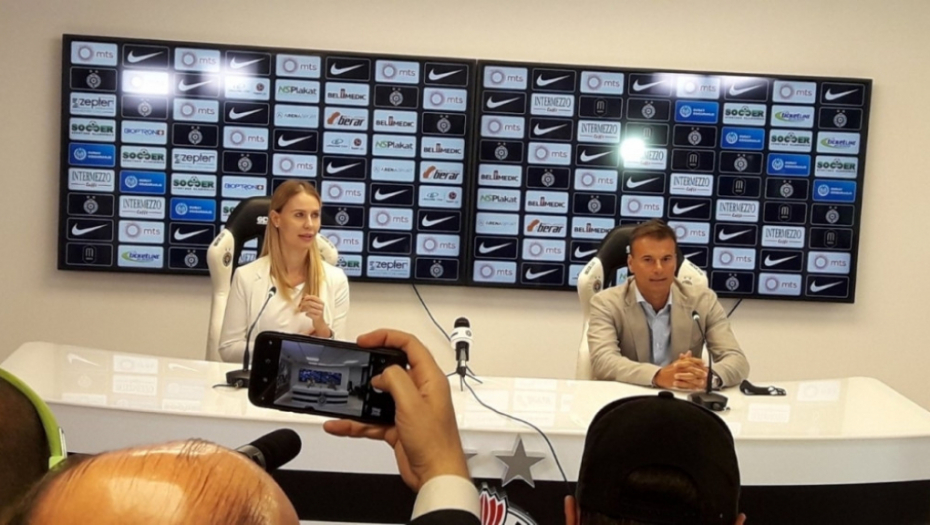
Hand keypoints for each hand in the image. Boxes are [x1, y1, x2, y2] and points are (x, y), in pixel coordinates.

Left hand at [298, 295, 324, 322]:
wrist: (320, 324)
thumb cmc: (317, 313)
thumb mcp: (315, 306)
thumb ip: (311, 300)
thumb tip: (305, 294)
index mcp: (321, 302)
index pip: (314, 297)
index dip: (307, 297)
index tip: (302, 299)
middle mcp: (321, 307)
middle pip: (310, 302)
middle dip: (303, 303)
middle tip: (300, 305)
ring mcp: (320, 312)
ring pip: (309, 308)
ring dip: (303, 309)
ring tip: (301, 310)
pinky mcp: (317, 318)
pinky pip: (309, 314)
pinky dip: (306, 314)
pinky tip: (306, 314)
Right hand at [322, 329, 468, 491]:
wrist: (435, 475)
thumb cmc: (436, 443)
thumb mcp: (413, 404)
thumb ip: (396, 380)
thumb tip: (383, 374)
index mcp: (430, 379)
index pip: (409, 346)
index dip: (387, 337)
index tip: (366, 340)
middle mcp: (420, 391)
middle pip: (393, 368)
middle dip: (371, 365)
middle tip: (354, 361)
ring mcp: (408, 409)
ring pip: (379, 396)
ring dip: (360, 398)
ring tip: (344, 396)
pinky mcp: (398, 426)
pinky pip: (373, 419)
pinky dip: (357, 422)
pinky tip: (341, 424)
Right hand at [653, 351, 707, 390]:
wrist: (658, 376)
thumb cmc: (668, 370)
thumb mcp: (676, 362)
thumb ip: (684, 358)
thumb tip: (689, 353)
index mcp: (679, 363)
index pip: (689, 360)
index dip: (697, 361)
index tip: (703, 363)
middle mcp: (678, 368)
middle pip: (690, 368)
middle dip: (698, 371)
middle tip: (705, 373)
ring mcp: (677, 376)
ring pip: (688, 377)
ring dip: (696, 379)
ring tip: (702, 381)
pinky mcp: (675, 383)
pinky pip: (684, 385)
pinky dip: (691, 386)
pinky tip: (696, 387)